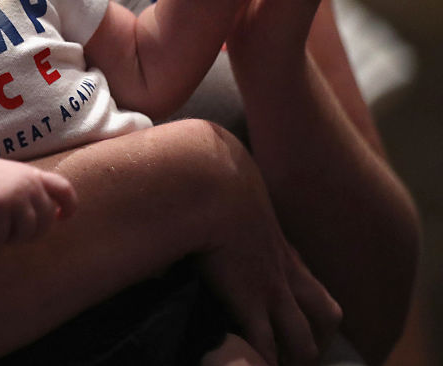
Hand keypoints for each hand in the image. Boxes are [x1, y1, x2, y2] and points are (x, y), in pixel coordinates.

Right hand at [0, 154, 76, 255]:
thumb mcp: (12, 178)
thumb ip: (30, 191)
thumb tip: (51, 218)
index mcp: (33, 176)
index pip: (64, 189)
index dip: (70, 206)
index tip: (62, 218)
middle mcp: (27, 184)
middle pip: (46, 221)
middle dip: (33, 234)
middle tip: (16, 238)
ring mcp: (13, 195)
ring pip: (27, 232)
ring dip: (14, 241)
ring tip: (1, 240)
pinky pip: (1, 238)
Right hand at [200, 132, 341, 364]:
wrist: (212, 181)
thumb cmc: (213, 179)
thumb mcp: (229, 195)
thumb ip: (226, 209)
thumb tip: (201, 208)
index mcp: (281, 248)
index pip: (310, 286)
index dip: (308, 309)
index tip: (292, 322)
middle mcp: (286, 271)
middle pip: (326, 315)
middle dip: (317, 340)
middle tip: (296, 355)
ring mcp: (272, 289)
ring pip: (305, 340)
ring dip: (295, 357)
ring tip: (272, 364)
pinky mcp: (249, 300)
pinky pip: (265, 345)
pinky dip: (261, 358)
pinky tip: (248, 361)